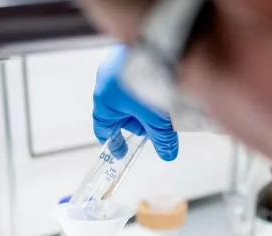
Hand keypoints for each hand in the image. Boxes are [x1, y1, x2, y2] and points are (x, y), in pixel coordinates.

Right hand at [93, 45, 178, 160]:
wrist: (158, 46)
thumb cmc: (149, 83)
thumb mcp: (157, 118)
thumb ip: (162, 138)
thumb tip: (167, 154)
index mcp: (104, 100)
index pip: (103, 128)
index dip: (114, 142)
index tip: (122, 152)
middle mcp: (105, 81)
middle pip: (119, 112)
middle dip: (138, 122)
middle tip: (156, 127)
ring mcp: (116, 65)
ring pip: (129, 94)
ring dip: (144, 104)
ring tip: (164, 105)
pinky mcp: (130, 52)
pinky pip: (136, 77)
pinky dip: (148, 86)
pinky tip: (164, 87)